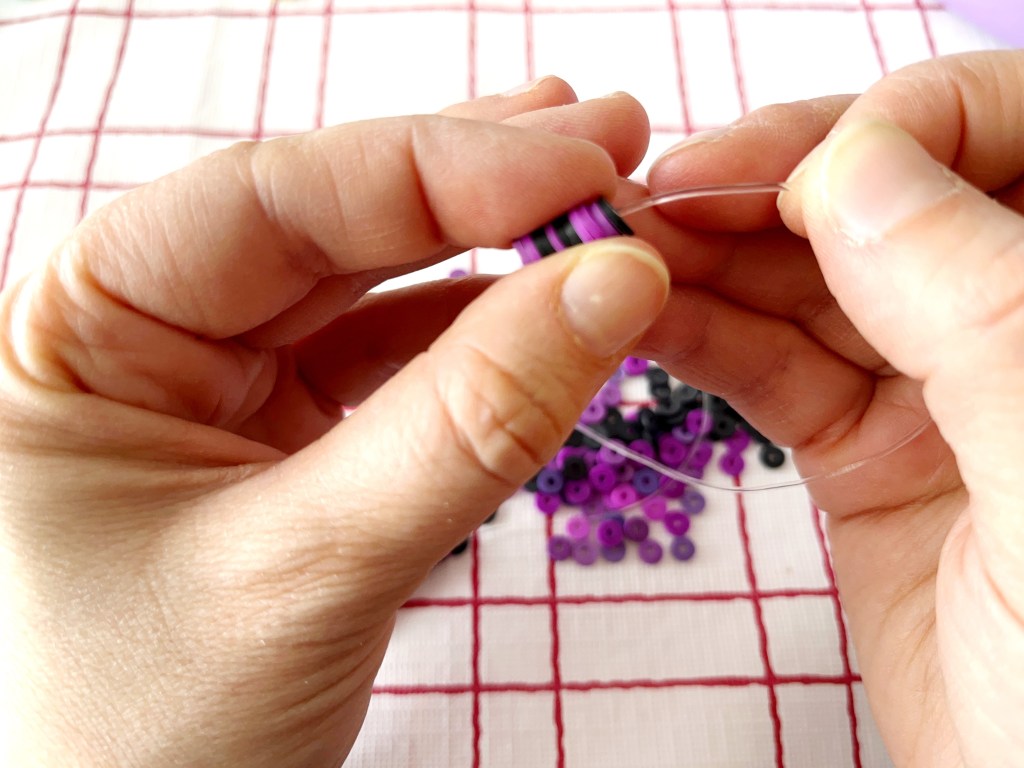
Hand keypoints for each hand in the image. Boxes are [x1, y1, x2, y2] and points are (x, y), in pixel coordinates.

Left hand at [0, 80, 669, 766]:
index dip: (440, 167)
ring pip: (376, 277)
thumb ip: (469, 422)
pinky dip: (485, 328)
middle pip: (334, 218)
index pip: (274, 197)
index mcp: (84, 328)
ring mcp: (226, 379)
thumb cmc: (149, 731)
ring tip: (599, 194)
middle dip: (478, 182)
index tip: (580, 159)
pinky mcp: (291, 430)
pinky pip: (398, 354)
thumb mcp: (309, 567)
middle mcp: (150, 331)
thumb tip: (615, 284)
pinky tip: (553, 297)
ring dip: (493, 242)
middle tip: (610, 142)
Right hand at [640, 51, 1023, 765]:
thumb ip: (980, 305)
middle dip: (762, 188)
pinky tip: (636, 317)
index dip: (880, 129)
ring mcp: (942, 385)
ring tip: (608, 251)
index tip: (774, 177)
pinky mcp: (867, 452)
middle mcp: (1018, 317)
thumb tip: (855, 162)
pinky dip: (703, 339)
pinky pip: (776, 369)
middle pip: (880, 196)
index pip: (998, 125)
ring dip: (709, 261)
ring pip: (810, 283)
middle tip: (647, 199)